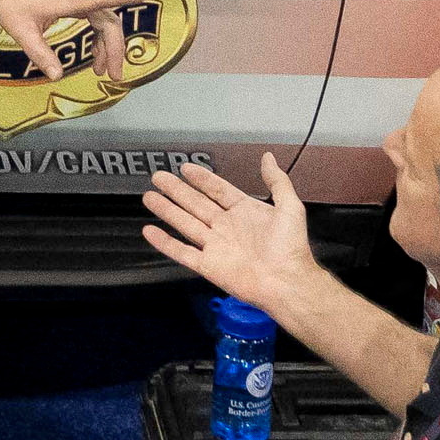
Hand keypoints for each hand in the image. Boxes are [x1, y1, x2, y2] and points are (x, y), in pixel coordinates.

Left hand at [0, 0, 126, 79]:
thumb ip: (40, 53)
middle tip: (114, 76)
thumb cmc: (10, 1)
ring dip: (107, 44)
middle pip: (108, 20)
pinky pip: (97, 13)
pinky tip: (94, 51)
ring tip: (100, 70)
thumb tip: (57, 77)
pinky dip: (99, 34)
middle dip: (115, 49)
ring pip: (104, 18)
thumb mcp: (21, 30)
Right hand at [140, 151, 334, 317]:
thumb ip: (276, 181)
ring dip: (167, 210)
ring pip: (185, 223)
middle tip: (158, 177)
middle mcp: (226, 227)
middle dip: (176, 190)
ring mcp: (215, 246)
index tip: (186, 168)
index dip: (201, 178)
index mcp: (244, 212)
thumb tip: (268, 157)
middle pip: (195, 204)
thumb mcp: (289, 207)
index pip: (217, 190)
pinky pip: (182, 252)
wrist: (286, 282)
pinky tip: (150, 232)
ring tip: (149, 197)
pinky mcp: (208, 265)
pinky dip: (165, 242)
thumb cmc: (290, 247)